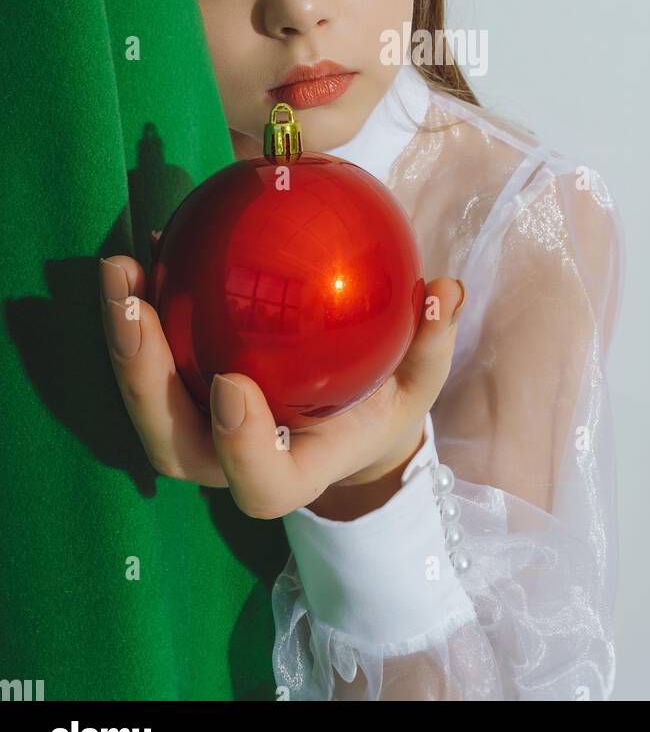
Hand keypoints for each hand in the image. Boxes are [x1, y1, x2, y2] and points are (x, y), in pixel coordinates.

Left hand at [98, 233, 465, 520]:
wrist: (340, 426)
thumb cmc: (381, 407)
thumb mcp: (419, 383)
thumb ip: (431, 343)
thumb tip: (446, 290)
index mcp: (291, 472)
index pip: (259, 483)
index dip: (238, 446)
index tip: (232, 385)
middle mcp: (231, 462)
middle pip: (173, 446)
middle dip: (144, 382)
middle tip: (137, 308)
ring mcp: (197, 433)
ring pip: (144, 406)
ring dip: (122, 341)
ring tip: (121, 269)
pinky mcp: (179, 395)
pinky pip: (146, 361)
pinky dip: (136, 309)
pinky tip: (142, 248)